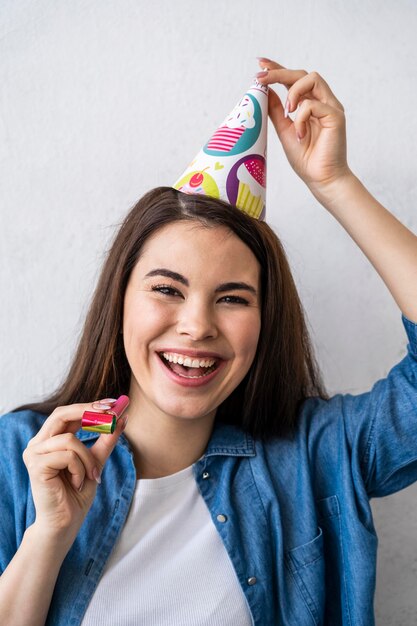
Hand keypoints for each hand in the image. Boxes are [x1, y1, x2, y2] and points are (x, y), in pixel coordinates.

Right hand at [22, 399, 126, 545]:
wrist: (65, 524)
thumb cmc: (77, 494)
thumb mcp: (95, 462)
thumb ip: (105, 440)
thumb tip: (122, 418)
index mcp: (49, 440)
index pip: (67, 413)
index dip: (89, 405)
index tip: (112, 403)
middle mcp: (38, 444)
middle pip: (61, 414)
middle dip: (89, 411)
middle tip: (112, 413)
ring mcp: (34, 454)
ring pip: (70, 439)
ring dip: (87, 458)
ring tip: (91, 475)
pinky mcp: (36, 466)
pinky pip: (67, 455)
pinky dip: (79, 469)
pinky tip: (77, 483)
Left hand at [257, 58, 350, 194]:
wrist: (321, 179)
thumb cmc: (306, 159)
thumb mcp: (284, 131)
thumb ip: (277, 111)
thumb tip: (265, 91)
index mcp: (310, 105)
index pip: (294, 79)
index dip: (277, 69)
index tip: (260, 64)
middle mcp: (322, 102)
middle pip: (302, 74)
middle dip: (279, 73)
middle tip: (260, 78)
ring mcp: (331, 107)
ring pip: (312, 79)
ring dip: (293, 92)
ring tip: (287, 112)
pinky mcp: (336, 116)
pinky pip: (313, 105)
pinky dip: (301, 118)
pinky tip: (300, 134)